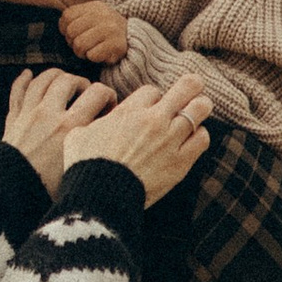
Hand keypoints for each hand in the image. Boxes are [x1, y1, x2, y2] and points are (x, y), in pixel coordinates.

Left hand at [2, 66, 112, 194]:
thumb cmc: (46, 187)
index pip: (97, 94)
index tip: (109, 104)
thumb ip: (91, 146)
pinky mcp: (14, 118)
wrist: (9, 190)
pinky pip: (17, 91)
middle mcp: (50, 113)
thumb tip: (105, 136)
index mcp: (70, 126)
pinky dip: (23, 80)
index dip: (108, 95)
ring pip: (43, 79)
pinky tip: (28, 74)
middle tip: (86, 94)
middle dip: (82, 83)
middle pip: (69, 80)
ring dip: (56, 76)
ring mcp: (29, 113)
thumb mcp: (77, 166)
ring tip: (64, 82)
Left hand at [58, 0, 131, 67]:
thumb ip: (76, 19)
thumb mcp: (92, 18)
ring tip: (90, 51)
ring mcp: (111, 29)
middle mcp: (103, 15)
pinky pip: (92, 55)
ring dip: (82, 52)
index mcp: (95, 7)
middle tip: (82, 46)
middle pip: (71, 31)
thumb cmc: (106, 32)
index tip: (75, 35)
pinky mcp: (117, 45)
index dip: (66, 29)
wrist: (133, 40)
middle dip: (73, 43)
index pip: (67, 16)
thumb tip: (62, 28)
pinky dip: (93, 58)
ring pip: (79, 44)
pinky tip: (100, 54)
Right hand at [63, 72, 212, 208]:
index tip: (151, 107)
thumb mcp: (79, 134)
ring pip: (200, 109)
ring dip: (200, 108)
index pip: (152, 90)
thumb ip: (95, 121)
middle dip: (191, 86)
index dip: (153, 98)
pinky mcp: (180, 162)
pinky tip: (193, 139)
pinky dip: (200, 136)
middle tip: (193, 88)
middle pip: (186, 87)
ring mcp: (170, 140)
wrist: (100, 195)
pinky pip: (202, 139)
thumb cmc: (85, 166)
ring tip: (199, 110)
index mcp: (129, 111)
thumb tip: (98, 120)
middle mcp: (154, 120)